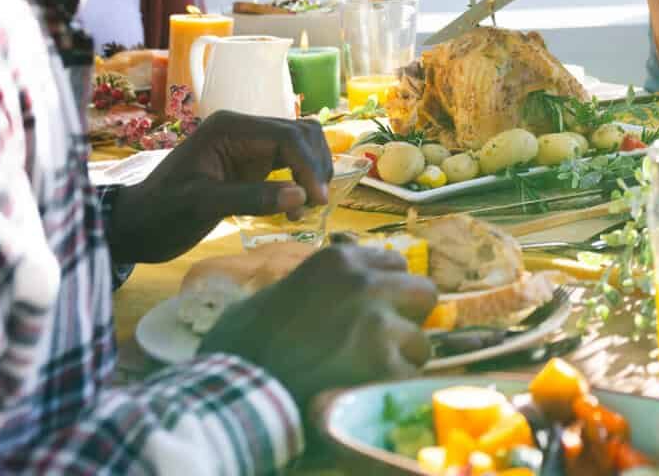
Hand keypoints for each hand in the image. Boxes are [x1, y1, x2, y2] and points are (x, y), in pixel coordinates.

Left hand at [106, 111, 332, 264]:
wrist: (136, 226)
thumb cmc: (161, 213)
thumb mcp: (201, 206)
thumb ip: (251, 198)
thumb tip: (301, 197)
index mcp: (228, 128)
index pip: (286, 136)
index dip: (308, 165)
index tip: (316, 200)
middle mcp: (242, 129)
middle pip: (300, 133)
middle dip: (314, 165)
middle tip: (316, 203)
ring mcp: (248, 145)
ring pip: (300, 145)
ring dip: (312, 172)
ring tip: (306, 207)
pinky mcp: (251, 163)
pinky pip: (289, 162)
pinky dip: (300, 181)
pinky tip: (294, 208)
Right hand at [199, 244, 435, 410]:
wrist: (236, 391)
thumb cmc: (240, 345)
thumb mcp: (272, 296)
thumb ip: (313, 286)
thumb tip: (328, 290)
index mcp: (338, 262)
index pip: (395, 263)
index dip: (387, 288)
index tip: (376, 308)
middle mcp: (367, 286)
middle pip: (422, 293)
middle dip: (407, 317)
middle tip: (384, 340)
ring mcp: (380, 326)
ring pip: (421, 341)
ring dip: (401, 359)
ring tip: (368, 374)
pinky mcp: (386, 368)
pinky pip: (410, 377)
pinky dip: (392, 390)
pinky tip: (364, 395)